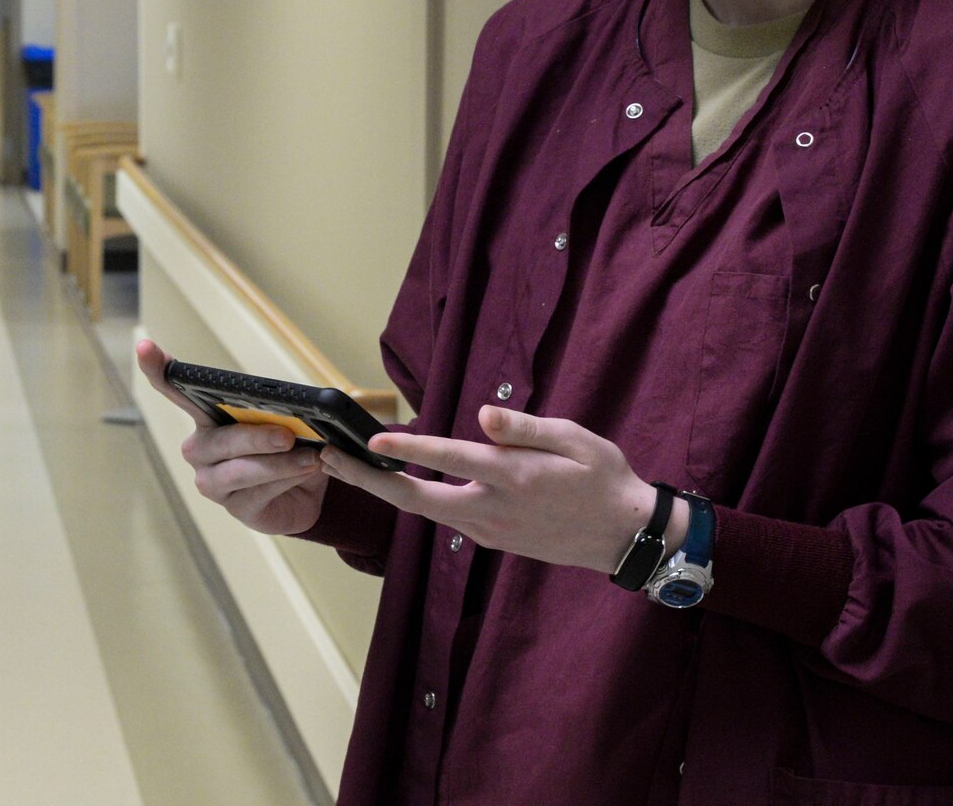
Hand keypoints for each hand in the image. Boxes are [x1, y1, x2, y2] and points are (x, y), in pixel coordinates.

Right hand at [135, 338, 329, 535]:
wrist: (308, 491)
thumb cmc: (291, 447)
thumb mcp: (290, 419)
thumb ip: (284, 408)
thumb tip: (299, 403)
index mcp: (207, 416)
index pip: (176, 390)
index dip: (158, 370)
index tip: (144, 347)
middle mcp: (200, 449)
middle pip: (219, 441)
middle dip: (256, 437)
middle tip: (287, 435)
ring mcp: (212, 482)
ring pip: (238, 472)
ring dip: (277, 464)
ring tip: (309, 458)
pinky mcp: (234, 509)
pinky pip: (257, 494)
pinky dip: (285, 481)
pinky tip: (305, 473)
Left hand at [320, 405, 685, 572]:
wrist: (624, 536)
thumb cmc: (603, 478)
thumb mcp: (575, 441)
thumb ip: (526, 429)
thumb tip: (484, 415)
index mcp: (514, 478)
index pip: (450, 459)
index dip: (409, 447)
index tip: (373, 438)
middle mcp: (493, 509)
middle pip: (416, 497)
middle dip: (368, 479)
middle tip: (328, 459)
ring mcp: (490, 529)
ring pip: (426, 509)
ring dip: (386, 488)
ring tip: (348, 466)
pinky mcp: (492, 539)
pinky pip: (446, 516)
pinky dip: (416, 498)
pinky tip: (397, 483)